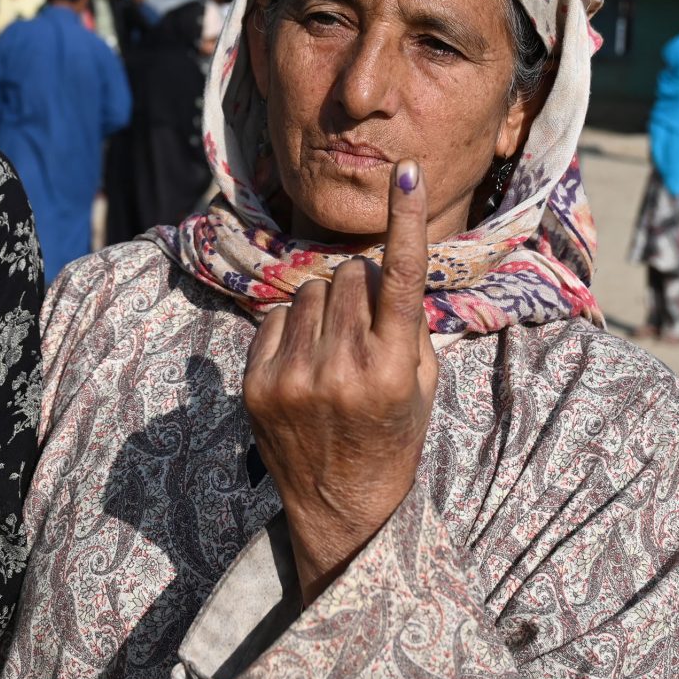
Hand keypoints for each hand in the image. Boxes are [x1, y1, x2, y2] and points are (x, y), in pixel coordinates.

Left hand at [243, 159, 438, 604]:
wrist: (342, 506)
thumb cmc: (392, 433)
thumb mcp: (421, 383)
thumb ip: (405, 323)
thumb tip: (376, 265)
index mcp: (393, 367)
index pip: (402, 277)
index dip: (406, 219)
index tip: (407, 171)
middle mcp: (343, 368)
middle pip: (348, 274)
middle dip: (359, 286)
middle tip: (364, 326)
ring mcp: (294, 377)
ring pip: (310, 290)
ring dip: (324, 306)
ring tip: (333, 349)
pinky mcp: (257, 384)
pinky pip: (276, 316)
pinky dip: (292, 328)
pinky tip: (304, 363)